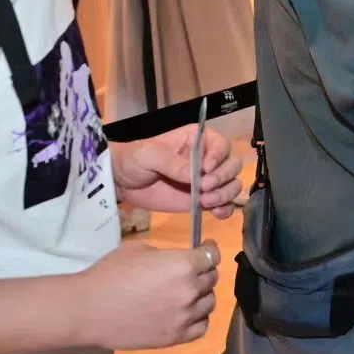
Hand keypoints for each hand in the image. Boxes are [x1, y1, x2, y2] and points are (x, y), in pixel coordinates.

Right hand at [77, 240, 219, 349]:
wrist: (88, 310)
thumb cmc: (109, 274)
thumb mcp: (139, 250)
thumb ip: (166, 255)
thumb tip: (177, 260)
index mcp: (183, 264)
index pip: (212, 256)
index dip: (209, 251)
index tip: (206, 249)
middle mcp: (190, 290)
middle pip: (212, 279)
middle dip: (203, 272)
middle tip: (189, 273)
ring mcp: (185, 316)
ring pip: (209, 303)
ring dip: (200, 296)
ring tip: (184, 295)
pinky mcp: (176, 337)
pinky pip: (201, 326)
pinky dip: (197, 319)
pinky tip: (185, 314)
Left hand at [114, 126, 244, 216]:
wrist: (120, 182)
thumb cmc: (134, 159)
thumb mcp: (149, 154)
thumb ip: (173, 163)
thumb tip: (195, 176)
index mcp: (198, 140)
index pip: (221, 145)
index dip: (219, 156)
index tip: (206, 168)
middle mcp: (207, 158)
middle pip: (232, 165)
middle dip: (223, 177)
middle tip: (204, 188)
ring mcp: (206, 181)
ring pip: (232, 185)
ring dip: (225, 194)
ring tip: (206, 201)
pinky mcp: (202, 200)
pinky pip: (224, 204)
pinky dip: (225, 209)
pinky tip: (216, 212)